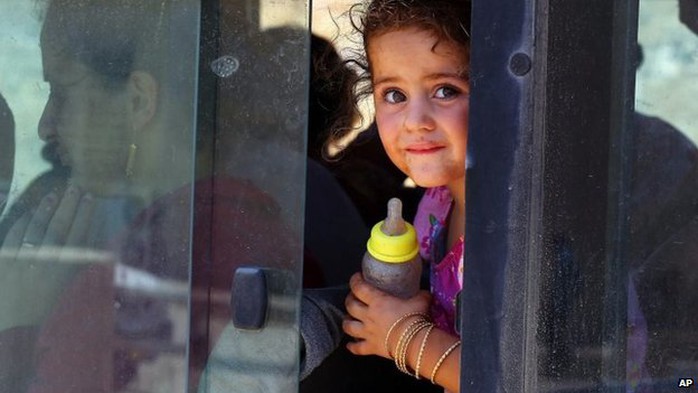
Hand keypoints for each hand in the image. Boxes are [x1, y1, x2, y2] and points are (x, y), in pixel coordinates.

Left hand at [0, 185, 99, 329]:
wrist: (15, 328)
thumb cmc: (47, 309)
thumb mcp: (69, 289)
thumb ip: (81, 266)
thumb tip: (102, 248)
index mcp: (65, 269)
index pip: (79, 236)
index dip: (86, 215)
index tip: (91, 198)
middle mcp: (47, 261)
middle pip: (60, 227)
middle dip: (69, 206)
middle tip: (76, 188)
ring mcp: (24, 259)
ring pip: (37, 228)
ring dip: (47, 209)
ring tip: (54, 194)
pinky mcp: (6, 260)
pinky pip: (14, 236)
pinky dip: (22, 222)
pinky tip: (30, 212)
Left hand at [342, 272, 430, 358]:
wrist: (415, 342)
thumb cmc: (416, 318)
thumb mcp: (421, 300)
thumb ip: (421, 295)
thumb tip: (425, 294)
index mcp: (377, 301)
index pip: (359, 287)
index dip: (355, 281)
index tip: (357, 277)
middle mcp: (368, 315)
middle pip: (350, 306)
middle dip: (349, 300)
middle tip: (353, 298)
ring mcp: (368, 332)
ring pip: (348, 326)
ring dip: (346, 322)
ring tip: (348, 319)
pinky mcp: (371, 347)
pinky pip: (357, 348)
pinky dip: (352, 347)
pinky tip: (350, 345)